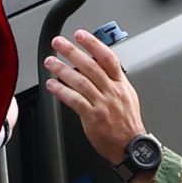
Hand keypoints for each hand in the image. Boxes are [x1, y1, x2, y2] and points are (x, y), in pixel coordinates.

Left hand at [44, 29, 148, 164]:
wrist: (131, 147)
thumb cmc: (127, 124)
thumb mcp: (127, 97)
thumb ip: (113, 81)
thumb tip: (97, 67)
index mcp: (121, 84)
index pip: (107, 58)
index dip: (93, 44)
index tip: (80, 35)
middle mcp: (112, 91)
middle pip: (90, 65)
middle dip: (72, 51)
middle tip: (58, 43)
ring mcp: (103, 104)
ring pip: (80, 81)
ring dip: (62, 69)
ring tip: (50, 62)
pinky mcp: (93, 117)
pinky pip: (74, 100)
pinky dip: (62, 91)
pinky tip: (52, 85)